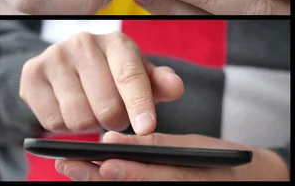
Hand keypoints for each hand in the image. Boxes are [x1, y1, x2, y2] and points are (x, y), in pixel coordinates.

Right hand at [20, 31, 183, 134]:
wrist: (68, 65)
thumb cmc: (111, 73)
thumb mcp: (141, 76)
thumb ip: (160, 83)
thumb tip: (174, 87)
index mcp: (115, 41)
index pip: (130, 76)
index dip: (139, 105)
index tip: (146, 128)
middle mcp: (82, 42)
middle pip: (105, 105)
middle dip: (114, 121)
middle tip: (113, 117)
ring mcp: (53, 56)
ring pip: (78, 117)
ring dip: (88, 126)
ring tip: (90, 112)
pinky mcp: (31, 73)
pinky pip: (52, 121)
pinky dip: (64, 127)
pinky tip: (68, 111)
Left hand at [55, 131, 289, 180]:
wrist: (254, 182)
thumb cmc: (222, 161)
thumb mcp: (196, 147)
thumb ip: (155, 145)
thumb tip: (111, 141)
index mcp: (194, 176)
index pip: (160, 176)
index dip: (131, 172)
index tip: (104, 161)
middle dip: (99, 179)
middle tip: (68, 166)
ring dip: (98, 184)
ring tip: (70, 169)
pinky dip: (115, 184)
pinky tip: (91, 174)